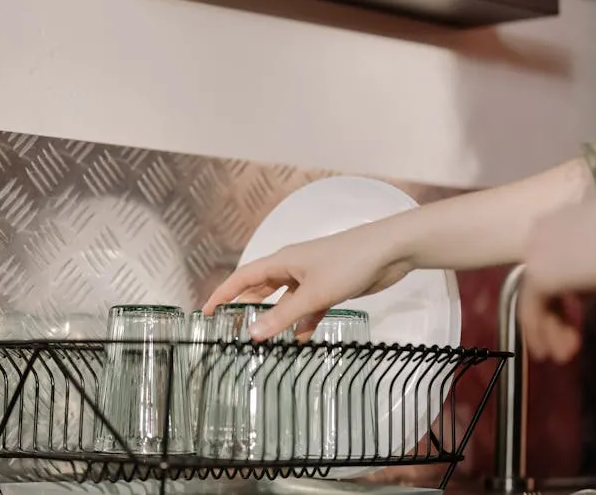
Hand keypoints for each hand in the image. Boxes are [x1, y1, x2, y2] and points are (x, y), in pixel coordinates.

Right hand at [203, 225, 411, 340]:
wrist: (389, 251)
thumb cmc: (349, 263)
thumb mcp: (313, 294)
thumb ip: (283, 316)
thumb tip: (253, 334)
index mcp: (282, 262)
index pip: (242, 278)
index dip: (222, 295)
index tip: (206, 313)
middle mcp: (292, 269)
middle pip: (260, 289)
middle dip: (246, 309)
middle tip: (231, 331)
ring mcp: (312, 278)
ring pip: (285, 302)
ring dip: (277, 320)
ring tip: (264, 343)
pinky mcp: (330, 287)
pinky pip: (308, 308)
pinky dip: (303, 323)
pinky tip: (301, 340)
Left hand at [518, 188, 595, 360]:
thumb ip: (589, 270)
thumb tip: (580, 294)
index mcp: (556, 223)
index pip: (550, 266)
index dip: (559, 298)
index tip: (572, 321)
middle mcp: (538, 235)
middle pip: (538, 286)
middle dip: (553, 320)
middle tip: (569, 346)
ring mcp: (535, 255)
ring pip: (534, 301)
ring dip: (549, 332)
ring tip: (564, 356)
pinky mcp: (539, 276)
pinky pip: (532, 311)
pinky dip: (542, 333)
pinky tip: (556, 351)